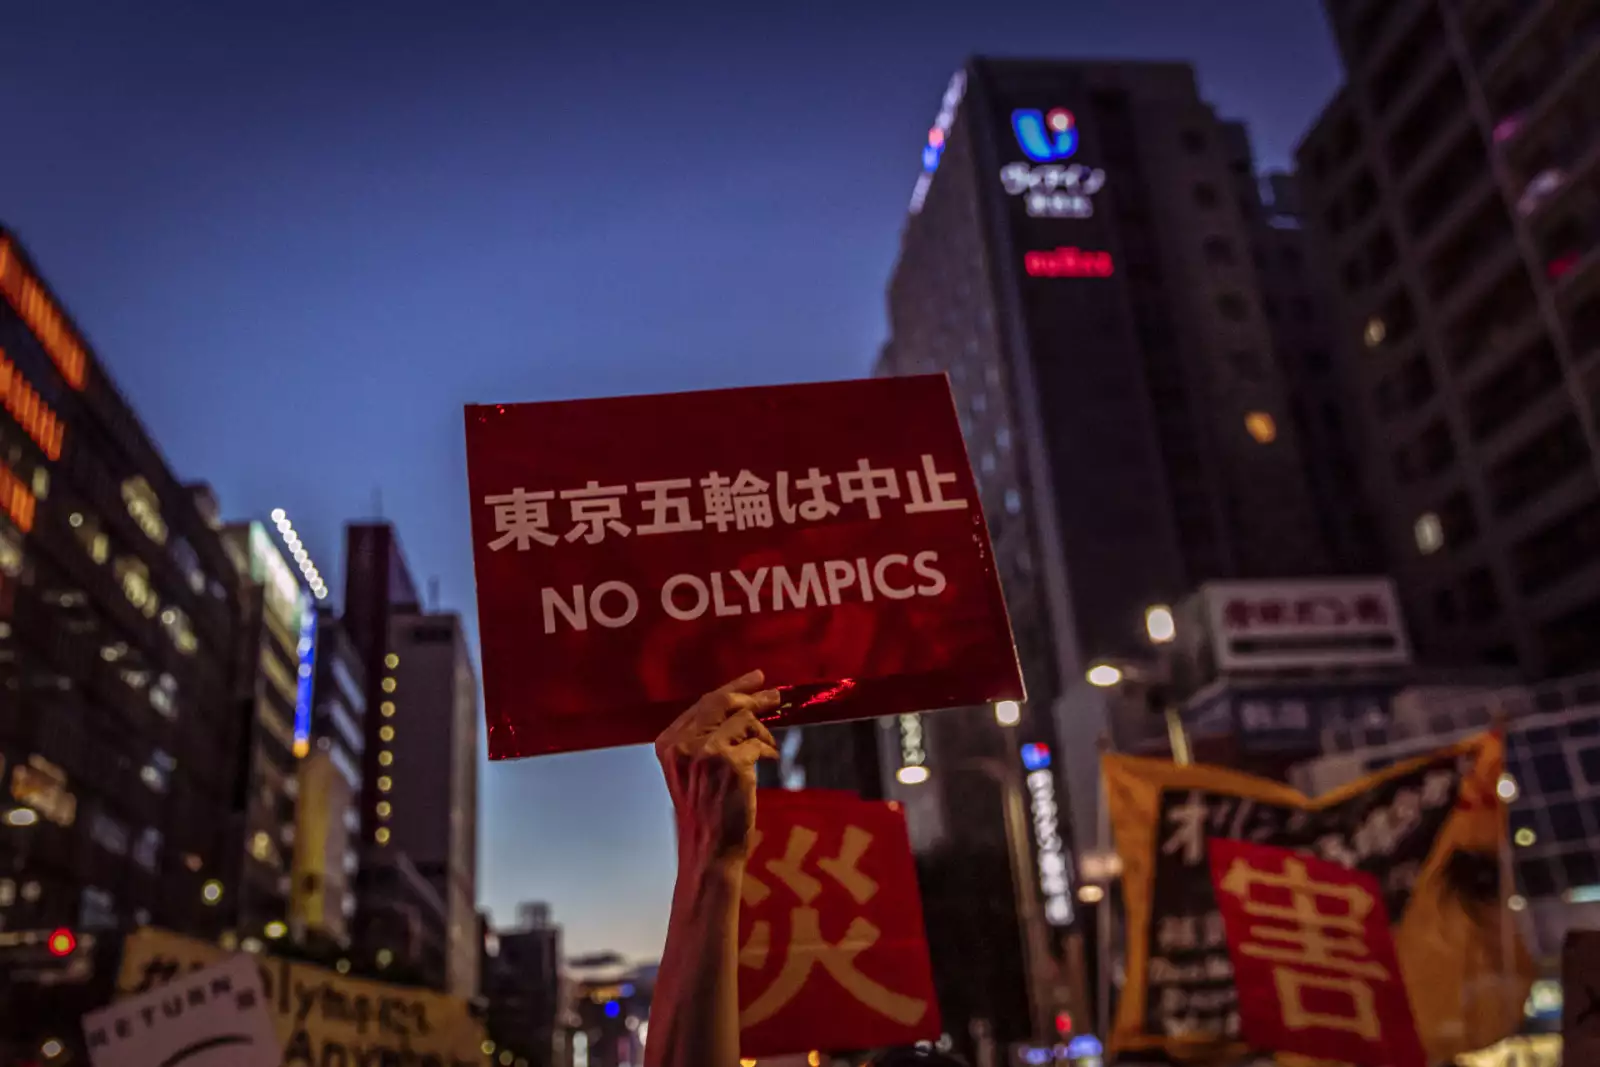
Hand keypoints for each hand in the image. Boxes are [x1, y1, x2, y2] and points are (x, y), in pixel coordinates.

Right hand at [656, 670, 780, 863]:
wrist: (708, 849)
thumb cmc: (705, 812)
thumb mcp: (692, 770)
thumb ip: (704, 738)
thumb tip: (741, 706)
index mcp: (667, 743)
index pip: (703, 703)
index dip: (733, 688)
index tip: (755, 680)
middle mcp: (682, 744)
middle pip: (724, 702)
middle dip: (754, 695)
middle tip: (775, 695)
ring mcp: (706, 752)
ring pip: (744, 719)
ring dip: (763, 732)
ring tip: (768, 747)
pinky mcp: (731, 764)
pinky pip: (758, 742)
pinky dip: (768, 749)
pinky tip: (770, 759)